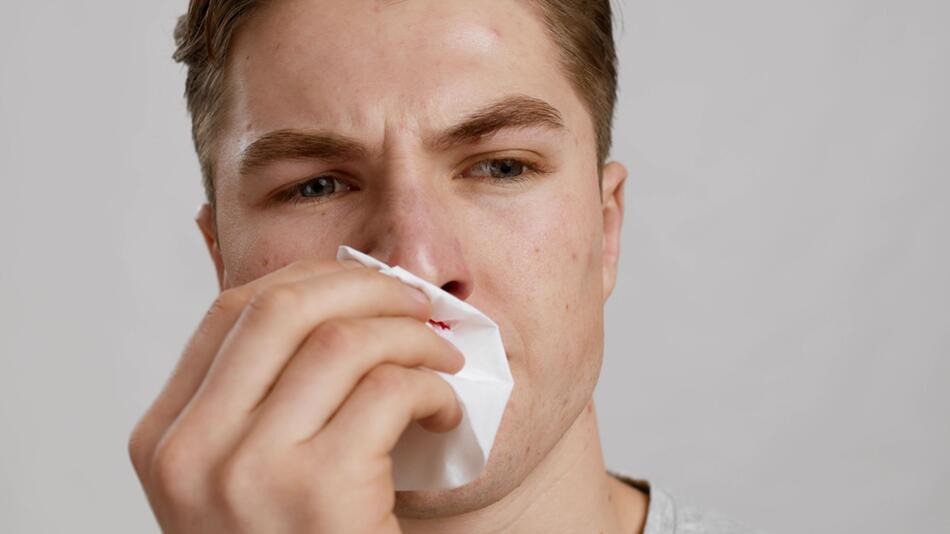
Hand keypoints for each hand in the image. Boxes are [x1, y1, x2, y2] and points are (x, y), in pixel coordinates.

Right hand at [129, 260, 464, 532]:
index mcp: (166, 439)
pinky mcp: (319, 494)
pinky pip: (389, 392)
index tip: (362, 281)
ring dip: (411, 336)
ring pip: (344, 342)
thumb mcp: (242, 477)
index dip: (311, 280)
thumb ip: (260, 400)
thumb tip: (332, 301)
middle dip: (365, 286)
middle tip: (415, 300)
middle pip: (282, 307)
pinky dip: (433, 387)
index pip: (232, 311)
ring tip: (440, 358)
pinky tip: (444, 409)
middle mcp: (193, 452)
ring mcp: (249, 473)